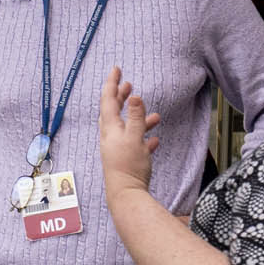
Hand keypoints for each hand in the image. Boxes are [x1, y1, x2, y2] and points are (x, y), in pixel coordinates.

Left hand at [97, 67, 161, 199]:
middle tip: (128, 85)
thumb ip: (136, 117)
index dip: (112, 83)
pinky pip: (135, 145)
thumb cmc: (129, 166)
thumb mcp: (134, 138)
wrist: (126, 194)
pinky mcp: (126, 160)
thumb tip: (135, 96)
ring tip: (154, 115)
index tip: (116, 69)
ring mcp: (117, 149)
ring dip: (139, 120)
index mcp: (110, 128)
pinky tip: (155, 140)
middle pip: (114, 112)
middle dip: (122, 97)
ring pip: (127, 128)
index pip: (108, 100)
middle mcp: (110, 137)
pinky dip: (144, 139)